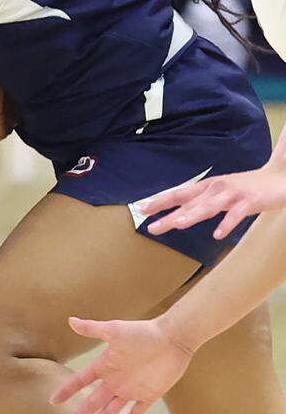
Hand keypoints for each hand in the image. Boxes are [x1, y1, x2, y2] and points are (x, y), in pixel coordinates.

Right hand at [50, 316, 193, 413]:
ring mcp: (131, 389)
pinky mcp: (149, 395)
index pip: (81, 381)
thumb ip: (92, 329)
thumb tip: (70, 320)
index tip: (53, 401)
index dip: (67, 390)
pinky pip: (136, 412)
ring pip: (110, 410)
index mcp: (104, 365)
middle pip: (93, 401)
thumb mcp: (114, 330)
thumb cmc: (142, 332)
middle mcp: (115, 380)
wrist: (172, 339)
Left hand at [142, 163, 285, 238]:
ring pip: (208, 207)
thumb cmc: (246, 189)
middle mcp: (215, 189)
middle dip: (168, 215)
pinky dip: (227, 224)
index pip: (178, 195)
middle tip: (151, 226)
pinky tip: (217, 235)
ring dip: (192, 216)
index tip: (141, 209)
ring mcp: (232, 195)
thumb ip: (203, 203)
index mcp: (206, 188)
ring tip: (177, 225)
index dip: (160, 202)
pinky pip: (236, 215)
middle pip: (188, 204)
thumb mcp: (220, 194)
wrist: (278, 178)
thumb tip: (180, 213)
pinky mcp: (249, 201)